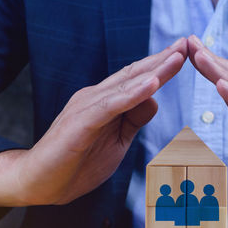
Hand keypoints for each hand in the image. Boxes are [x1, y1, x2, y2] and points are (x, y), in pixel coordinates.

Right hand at [0, 38, 187, 206]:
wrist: (40, 183)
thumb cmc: (76, 163)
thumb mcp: (117, 141)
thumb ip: (133, 119)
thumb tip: (154, 100)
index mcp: (105, 102)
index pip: (136, 79)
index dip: (160, 66)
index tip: (183, 54)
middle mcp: (96, 97)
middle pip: (134, 75)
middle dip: (162, 59)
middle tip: (187, 44)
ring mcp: (87, 107)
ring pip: (126, 85)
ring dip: (154, 70)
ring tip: (177, 56)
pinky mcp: (81, 122)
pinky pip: (112, 105)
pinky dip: (133, 94)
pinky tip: (152, 84)